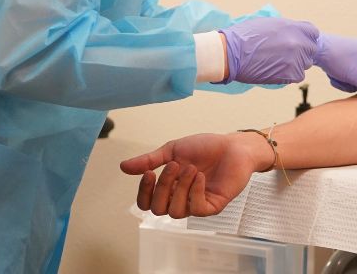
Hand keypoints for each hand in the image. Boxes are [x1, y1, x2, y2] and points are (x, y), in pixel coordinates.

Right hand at [120, 133, 270, 217]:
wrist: (233, 145)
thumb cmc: (206, 147)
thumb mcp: (173, 150)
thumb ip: (150, 160)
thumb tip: (123, 167)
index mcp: (169, 188)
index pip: (146, 203)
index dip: (143, 192)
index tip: (149, 173)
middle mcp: (180, 199)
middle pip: (158, 209)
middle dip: (163, 187)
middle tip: (175, 165)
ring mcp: (196, 204)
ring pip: (176, 212)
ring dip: (180, 188)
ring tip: (191, 168)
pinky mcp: (213, 206)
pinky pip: (196, 209)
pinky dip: (194, 192)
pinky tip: (199, 177)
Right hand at [218, 17, 318, 83]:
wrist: (231, 54)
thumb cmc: (245, 36)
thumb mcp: (269, 24)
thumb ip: (286, 28)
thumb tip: (293, 33)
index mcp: (293, 27)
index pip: (313, 33)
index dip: (306, 38)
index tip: (299, 42)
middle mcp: (298, 42)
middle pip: (311, 50)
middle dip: (301, 52)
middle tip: (284, 54)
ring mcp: (296, 59)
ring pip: (304, 64)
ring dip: (294, 64)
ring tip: (275, 62)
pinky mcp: (291, 74)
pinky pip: (297, 76)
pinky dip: (288, 75)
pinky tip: (274, 70)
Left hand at [314, 33, 356, 103]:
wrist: (316, 49)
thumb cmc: (339, 60)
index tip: (350, 76)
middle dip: (349, 81)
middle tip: (340, 76)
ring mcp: (347, 48)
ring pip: (347, 75)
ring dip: (341, 79)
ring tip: (334, 72)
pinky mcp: (335, 51)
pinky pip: (338, 69)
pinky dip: (334, 73)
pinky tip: (329, 69)